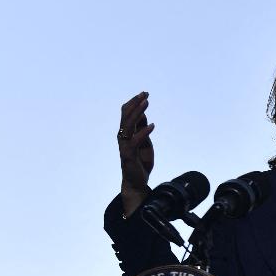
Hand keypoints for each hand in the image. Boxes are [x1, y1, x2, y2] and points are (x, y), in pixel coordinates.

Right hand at [118, 91, 155, 214]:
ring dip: (137, 113)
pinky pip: (135, 141)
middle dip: (135, 104)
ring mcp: (124, 146)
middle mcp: (123, 137)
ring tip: (146, 103)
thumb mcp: (144, 142)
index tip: (144, 94)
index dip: (134, 103)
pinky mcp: (128, 155)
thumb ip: (142, 129)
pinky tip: (152, 125)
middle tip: (145, 94)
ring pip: (128, 125)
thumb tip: (143, 114)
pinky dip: (143, 132)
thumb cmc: (140, 162)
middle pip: (126, 116)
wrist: (137, 182)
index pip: (127, 114)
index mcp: (126, 133)